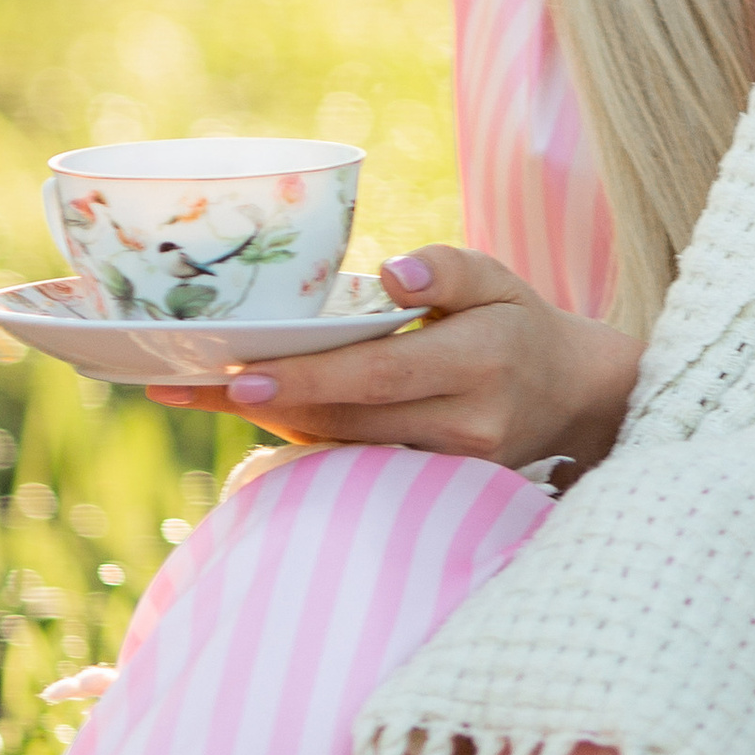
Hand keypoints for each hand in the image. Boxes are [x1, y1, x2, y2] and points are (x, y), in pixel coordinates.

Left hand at [145, 244, 643, 474]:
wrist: (572, 399)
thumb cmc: (521, 323)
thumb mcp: (499, 278)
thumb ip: (447, 268)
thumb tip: (392, 273)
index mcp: (480, 362)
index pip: (377, 375)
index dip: (306, 380)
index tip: (239, 374)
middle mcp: (463, 425)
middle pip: (344, 420)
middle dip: (260, 403)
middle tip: (182, 382)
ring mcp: (447, 466)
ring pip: (341, 447)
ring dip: (265, 423)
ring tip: (192, 390)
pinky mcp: (431, 485)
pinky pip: (354, 461)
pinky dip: (299, 437)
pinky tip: (250, 412)